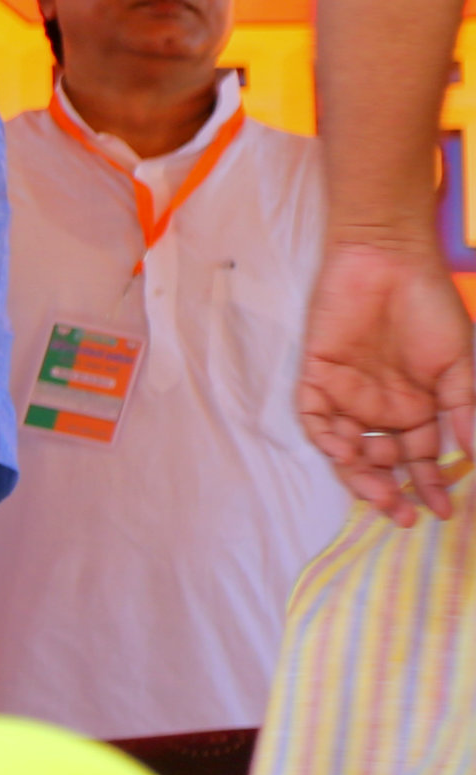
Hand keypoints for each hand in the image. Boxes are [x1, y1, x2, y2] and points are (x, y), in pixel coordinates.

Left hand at [297, 236, 475, 522]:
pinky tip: (345, 450)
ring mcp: (348, 395)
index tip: (442, 512)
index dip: (432, 487)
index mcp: (420, 408)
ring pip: (347, 449)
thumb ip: (463, 410)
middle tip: (401, 513)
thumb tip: (474, 456)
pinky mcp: (317, 377)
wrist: (387, 261)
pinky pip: (315, 418)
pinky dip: (326, 438)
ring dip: (359, 474)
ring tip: (377, 492)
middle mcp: (383, 409)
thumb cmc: (429, 308)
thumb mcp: (458, 364)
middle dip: (391, 491)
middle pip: (382, 462)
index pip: (422, 460)